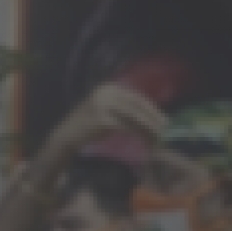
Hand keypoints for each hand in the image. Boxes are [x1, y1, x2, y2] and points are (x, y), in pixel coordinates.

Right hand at [48, 82, 166, 154]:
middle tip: (166, 130)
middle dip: (154, 119)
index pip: (137, 98)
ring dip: (149, 128)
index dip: (152, 110)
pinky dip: (139, 135)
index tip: (165, 121)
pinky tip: (145, 142)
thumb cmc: (87, 127)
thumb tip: (150, 115)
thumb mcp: (105, 111)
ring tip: (159, 138)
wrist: (65, 137)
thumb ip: (123, 108)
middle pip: (137, 106)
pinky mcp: (101, 119)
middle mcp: (105, 93)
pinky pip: (126, 127)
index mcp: (108, 88)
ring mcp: (102, 105)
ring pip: (134, 116)